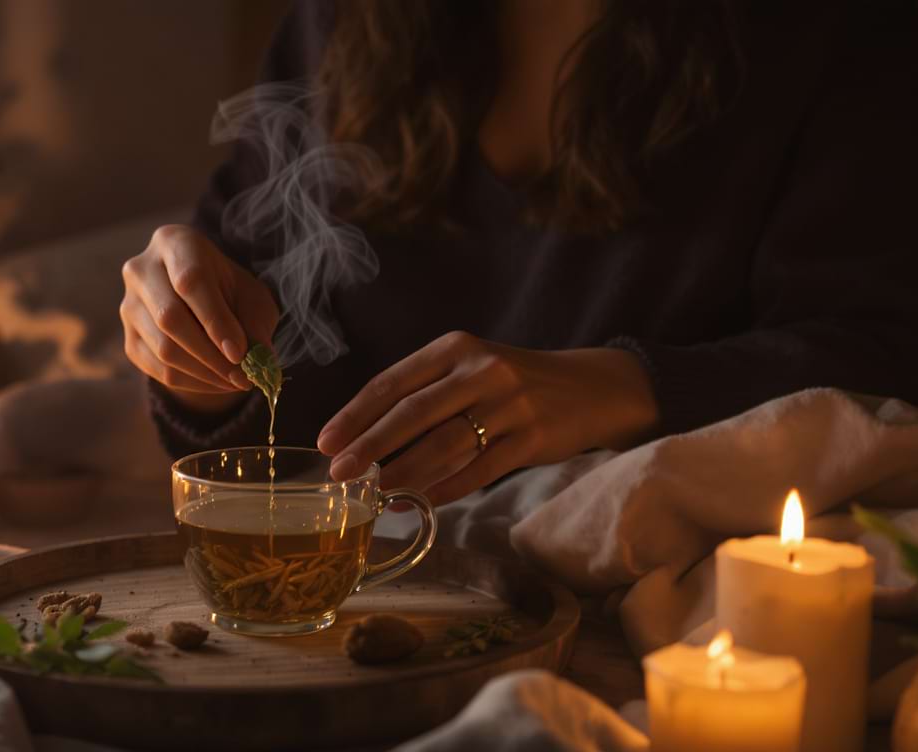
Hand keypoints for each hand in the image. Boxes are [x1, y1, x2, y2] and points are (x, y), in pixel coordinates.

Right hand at [121, 225, 279, 412]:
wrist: (202, 302)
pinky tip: (217, 382)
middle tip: (244, 376)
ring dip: (206, 373)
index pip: (190, 281)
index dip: (215, 320)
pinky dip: (194, 383)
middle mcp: (141, 270)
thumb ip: (255, 325)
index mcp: (174, 243)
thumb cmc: (230, 291)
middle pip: (170, 317)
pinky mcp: (129, 339)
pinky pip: (158, 371)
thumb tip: (258, 362)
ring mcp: (129, 306)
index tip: (240, 352)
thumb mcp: (251, 298)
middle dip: (212, 354)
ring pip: (163, 349)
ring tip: (237, 380)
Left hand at [316, 332, 656, 503]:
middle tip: (338, 473)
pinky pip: (481, 468)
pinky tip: (423, 501)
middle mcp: (481, 370)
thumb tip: (362, 442)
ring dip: (404, 472)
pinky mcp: (533, 436)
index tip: (326, 442)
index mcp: (455, 348)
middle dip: (369, 446)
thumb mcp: (468, 371)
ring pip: (444, 444)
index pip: (392, 383)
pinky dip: (448, 487)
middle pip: (412, 413)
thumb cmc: (512, 384)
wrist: (591, 388)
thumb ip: (423, 396)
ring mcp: (509, 403)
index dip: (355, 415)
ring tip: (375, 492)